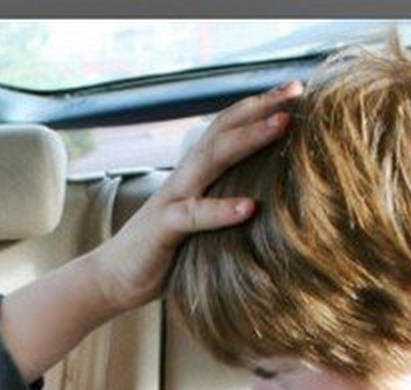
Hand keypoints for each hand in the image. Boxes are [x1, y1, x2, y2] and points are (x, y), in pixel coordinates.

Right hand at [92, 81, 302, 310]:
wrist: (113, 279)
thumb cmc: (164, 255)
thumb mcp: (202, 226)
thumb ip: (227, 210)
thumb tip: (274, 210)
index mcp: (195, 176)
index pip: (227, 129)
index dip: (258, 106)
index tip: (296, 89)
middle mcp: (184, 179)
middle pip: (222, 131)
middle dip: (260, 108)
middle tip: (296, 90)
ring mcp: (172, 201)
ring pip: (211, 160)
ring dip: (248, 139)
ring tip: (282, 125)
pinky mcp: (162, 230)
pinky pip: (193, 215)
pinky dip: (221, 210)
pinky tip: (250, 207)